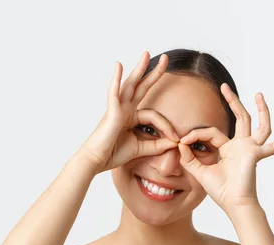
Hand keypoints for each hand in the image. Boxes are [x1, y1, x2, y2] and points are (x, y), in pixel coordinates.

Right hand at [79, 51, 178, 173]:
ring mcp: (117, 108)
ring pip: (130, 84)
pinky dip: (116, 79)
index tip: (176, 139)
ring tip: (146, 54)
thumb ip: (157, 145)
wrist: (96, 160)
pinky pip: (114, 92)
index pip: (155, 116)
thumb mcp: (141, 148)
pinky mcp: (111, 112)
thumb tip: (175, 142)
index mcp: (131, 116)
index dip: (167, 127)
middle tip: (166, 58)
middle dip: (154, 73)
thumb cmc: (113, 153)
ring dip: (138, 69)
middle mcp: (124, 109)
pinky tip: (118, 66)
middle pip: (141, 87)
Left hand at [177, 83, 273, 214]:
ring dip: (261, 110)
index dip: (195, 134)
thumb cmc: (220, 191)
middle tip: (223, 87)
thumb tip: (179, 143)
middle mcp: (241, 146)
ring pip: (259, 125)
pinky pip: (273, 146)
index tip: (181, 140)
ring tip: (258, 95)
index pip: (212, 133)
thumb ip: (189, 158)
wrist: (233, 204)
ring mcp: (251, 149)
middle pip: (239, 118)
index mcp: (228, 148)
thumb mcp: (199, 172)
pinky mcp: (256, 155)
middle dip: (232, 101)